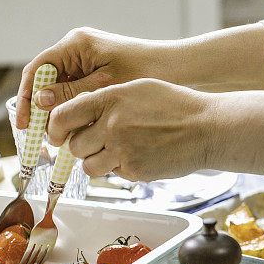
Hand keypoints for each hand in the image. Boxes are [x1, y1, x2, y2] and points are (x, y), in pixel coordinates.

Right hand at [17, 27, 172, 128]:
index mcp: (76, 44)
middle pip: (47, 81)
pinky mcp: (98, 72)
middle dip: (42, 110)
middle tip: (42, 137)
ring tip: (59, 139)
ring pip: (61, 89)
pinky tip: (77, 131)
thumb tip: (41, 101)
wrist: (177, 68)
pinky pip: (77, 92)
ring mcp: (88, 61)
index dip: (28, 98)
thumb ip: (74, 92)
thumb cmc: (147, 71)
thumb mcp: (107, 86)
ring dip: (59, 113)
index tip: (26, 124)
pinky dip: (75, 111)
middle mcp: (77, 49)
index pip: (38, 70)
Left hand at [49, 79, 211, 181]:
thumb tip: (80, 114)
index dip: (55, 127)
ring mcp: (124, 152)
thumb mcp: (138, 88)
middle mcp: (112, 126)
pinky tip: (140, 156)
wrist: (209, 129)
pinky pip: (115, 174)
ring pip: (90, 166)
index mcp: (110, 100)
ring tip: (116, 152)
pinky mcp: (136, 172)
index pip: (62, 116)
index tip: (57, 133)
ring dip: (97, 161)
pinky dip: (122, 168)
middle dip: (81, 146)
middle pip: (74, 145)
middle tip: (96, 142)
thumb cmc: (178, 106)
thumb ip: (107, 99)